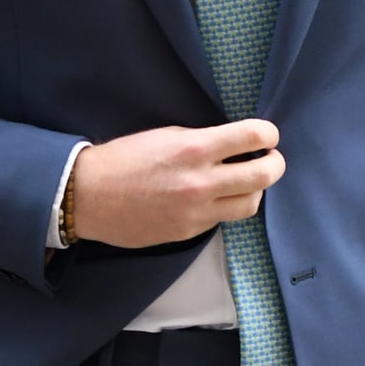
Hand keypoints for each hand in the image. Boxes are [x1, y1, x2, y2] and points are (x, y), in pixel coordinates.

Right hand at [67, 119, 283, 248]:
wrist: (88, 197)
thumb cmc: (125, 159)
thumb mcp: (167, 136)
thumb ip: (204, 140)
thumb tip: (236, 144)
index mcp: (194, 149)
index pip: (253, 137)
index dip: (269, 134)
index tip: (268, 135)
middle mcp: (200, 182)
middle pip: (265, 175)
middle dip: (276, 164)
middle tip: (271, 159)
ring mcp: (196, 212)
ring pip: (251, 204)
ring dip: (255, 189)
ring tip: (245, 180)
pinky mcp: (189, 232)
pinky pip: (223, 219)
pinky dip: (226, 205)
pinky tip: (215, 196)